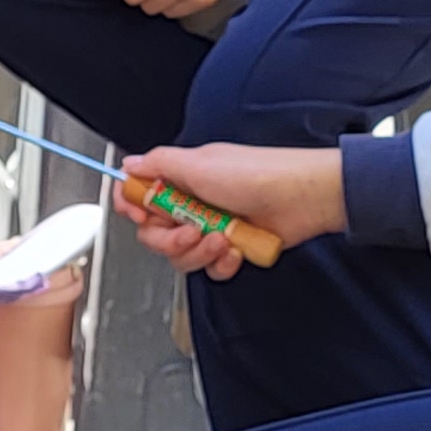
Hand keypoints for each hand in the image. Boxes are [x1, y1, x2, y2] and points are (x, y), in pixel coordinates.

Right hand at [112, 142, 344, 280]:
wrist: (302, 198)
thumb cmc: (257, 174)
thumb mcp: (199, 163)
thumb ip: (158, 164)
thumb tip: (128, 165)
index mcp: (180, 179)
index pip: (140, 195)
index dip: (134, 208)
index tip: (141, 214)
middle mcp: (192, 204)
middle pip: (155, 234)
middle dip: (169, 238)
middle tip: (189, 231)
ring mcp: (211, 227)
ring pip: (182, 255)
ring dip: (198, 252)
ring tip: (220, 239)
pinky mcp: (231, 249)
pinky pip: (210, 268)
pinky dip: (221, 264)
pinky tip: (235, 250)